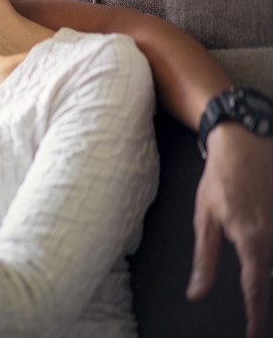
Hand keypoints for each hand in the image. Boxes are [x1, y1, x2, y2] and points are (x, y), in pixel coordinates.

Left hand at [188, 123, 272, 337]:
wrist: (245, 143)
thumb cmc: (220, 180)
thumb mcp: (205, 219)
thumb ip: (204, 259)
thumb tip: (196, 292)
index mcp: (252, 239)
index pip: (257, 288)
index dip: (256, 317)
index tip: (253, 336)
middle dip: (264, 301)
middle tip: (256, 323)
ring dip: (268, 273)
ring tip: (257, 301)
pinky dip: (271, 255)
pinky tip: (263, 261)